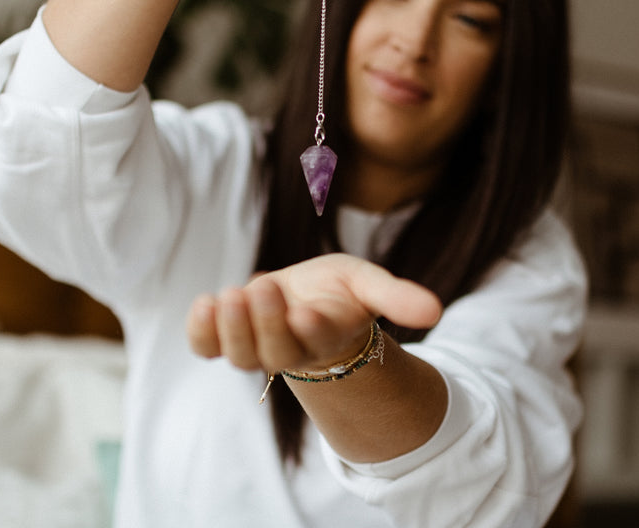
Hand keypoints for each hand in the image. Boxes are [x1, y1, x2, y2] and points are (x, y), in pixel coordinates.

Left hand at [186, 253, 441, 372]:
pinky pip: (208, 347)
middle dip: (266, 324)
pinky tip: (205, 304)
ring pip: (240, 355)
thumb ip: (397, 297)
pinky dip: (202, 332)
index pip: (317, 340)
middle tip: (264, 287)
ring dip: (233, 329)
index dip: (311, 329)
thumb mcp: (369, 284)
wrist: (309, 302)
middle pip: (275, 353)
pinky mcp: (228, 337)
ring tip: (230, 295)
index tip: (307, 313)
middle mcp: (290, 348)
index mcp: (326, 335)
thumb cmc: (341, 294)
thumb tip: (436, 310)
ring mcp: (257, 345)